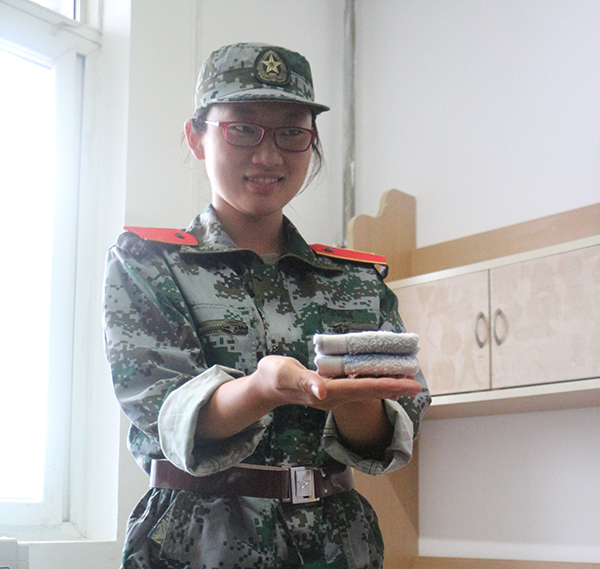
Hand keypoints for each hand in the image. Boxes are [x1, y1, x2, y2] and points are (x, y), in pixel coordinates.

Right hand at [253, 355, 421, 410]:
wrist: (267, 386)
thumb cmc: (274, 377)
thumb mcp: (284, 374)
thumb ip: (304, 382)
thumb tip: (322, 392)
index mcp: (327, 392)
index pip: (362, 389)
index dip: (386, 385)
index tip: (408, 384)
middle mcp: (334, 397)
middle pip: (369, 392)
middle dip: (394, 388)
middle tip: (417, 385)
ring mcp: (334, 395)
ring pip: (366, 390)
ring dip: (386, 386)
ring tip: (406, 381)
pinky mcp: (332, 389)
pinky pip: (358, 386)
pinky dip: (374, 381)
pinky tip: (383, 378)